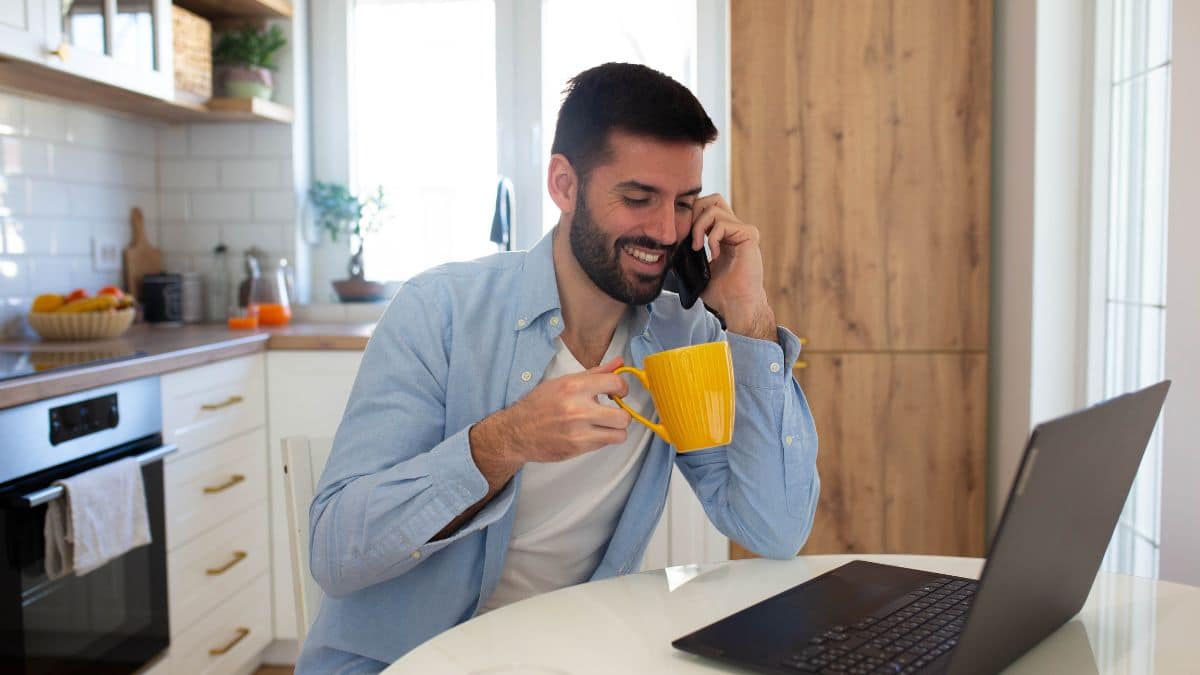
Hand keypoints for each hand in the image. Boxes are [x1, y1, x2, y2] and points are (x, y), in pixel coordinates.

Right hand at [471, 357, 631, 483]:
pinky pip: (604, 444)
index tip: (619, 391)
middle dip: (623, 413)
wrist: (516, 432)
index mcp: (574, 387)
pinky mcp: (577, 448)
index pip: (615, 383)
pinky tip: (590, 432)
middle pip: (623, 416)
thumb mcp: (564, 382)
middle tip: (614, 411)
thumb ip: (595, 373)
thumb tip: (619, 362)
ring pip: (619, 434)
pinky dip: (602, 439)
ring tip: (605, 425)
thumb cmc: (538, 405)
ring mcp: (578, 432)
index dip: (622, 387)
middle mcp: (577, 409)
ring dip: (616, 430)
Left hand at [688, 194, 776, 339]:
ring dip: (699, 227)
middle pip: (712, 199)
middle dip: (694, 214)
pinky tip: (714, 254)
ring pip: (714, 208)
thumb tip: (665, 246)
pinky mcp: (749, 234)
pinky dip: (712, 238)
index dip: (690, 216)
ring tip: (698, 248)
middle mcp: (734, 228)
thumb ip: (685, 255)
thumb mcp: (695, 270)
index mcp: (723, 234)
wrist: (735, 305)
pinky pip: (723, 223)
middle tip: (689, 237)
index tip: (682, 236)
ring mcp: (742, 230)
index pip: (705, 208)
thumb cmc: (719, 292)